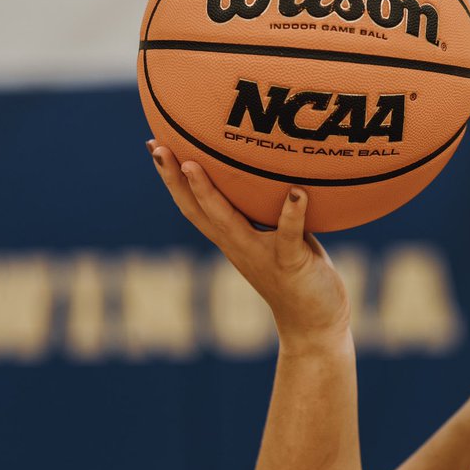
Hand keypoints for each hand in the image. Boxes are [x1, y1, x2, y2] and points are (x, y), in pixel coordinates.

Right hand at [147, 140, 350, 346]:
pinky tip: (297, 191)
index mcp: (232, 238)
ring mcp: (260, 255)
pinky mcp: (289, 264)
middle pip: (197, 209)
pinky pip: (289, 236)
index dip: (173, 177)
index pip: (194, 204)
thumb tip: (275, 165)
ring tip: (194, 163)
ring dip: (208, 193)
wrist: (314, 325)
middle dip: (174, 178)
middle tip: (157, 147)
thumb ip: (273, 207)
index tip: (156, 144)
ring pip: (227, 221)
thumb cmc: (299, 273)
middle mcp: (238, 245)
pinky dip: (292, 213)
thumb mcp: (281, 234)